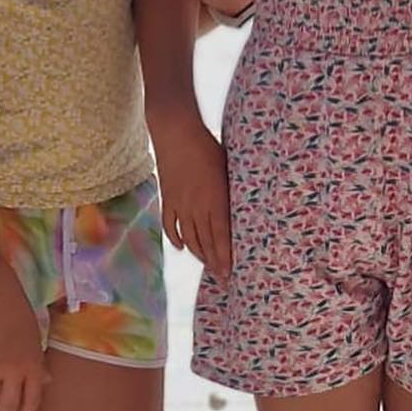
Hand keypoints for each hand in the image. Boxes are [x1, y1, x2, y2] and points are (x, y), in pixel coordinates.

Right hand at [154, 109, 231, 275]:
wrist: (176, 133)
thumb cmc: (208, 146)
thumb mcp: (230, 168)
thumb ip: (233, 192)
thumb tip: (243, 208)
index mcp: (215, 200)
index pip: (221, 237)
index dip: (225, 257)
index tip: (231, 273)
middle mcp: (197, 207)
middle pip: (205, 242)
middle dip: (215, 262)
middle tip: (222, 278)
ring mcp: (180, 205)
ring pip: (189, 237)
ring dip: (199, 253)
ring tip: (207, 265)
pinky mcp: (168, 198)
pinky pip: (170, 225)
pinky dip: (176, 238)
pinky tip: (182, 247)